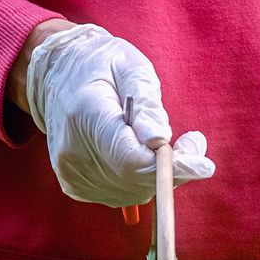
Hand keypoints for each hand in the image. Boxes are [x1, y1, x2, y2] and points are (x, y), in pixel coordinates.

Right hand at [14, 21, 214, 206]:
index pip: (131, 160)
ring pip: (133, 192)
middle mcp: (73, 152)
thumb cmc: (101, 65)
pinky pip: (122, 194)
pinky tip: (139, 153)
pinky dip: (140, 179)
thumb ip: (147, 104)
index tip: (204, 165)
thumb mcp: (130, 67)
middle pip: (135, 181)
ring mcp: (71, 173)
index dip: (171, 168)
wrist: (55, 75)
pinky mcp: (74, 185)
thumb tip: (160, 141)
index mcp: (86, 115)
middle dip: (173, 169)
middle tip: (192, 143)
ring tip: (160, 140)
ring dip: (158, 175)